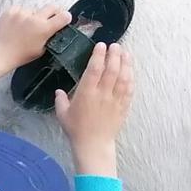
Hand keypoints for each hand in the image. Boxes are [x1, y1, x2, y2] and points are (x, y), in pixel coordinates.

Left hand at [0, 5, 71, 82]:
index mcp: (44, 29)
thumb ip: (50, 37)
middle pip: (51, 7)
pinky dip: (21, 15)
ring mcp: (22, 13)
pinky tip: (18, 25)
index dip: (66, 17)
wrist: (0, 52)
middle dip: (54, 12)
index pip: (63, 17)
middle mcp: (34, 18)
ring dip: (33, 17)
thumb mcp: (41, 49)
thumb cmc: (20, 55)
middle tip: (50, 18)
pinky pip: (21, 10)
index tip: (65, 18)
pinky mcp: (12, 11)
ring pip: (34, 10)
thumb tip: (54, 30)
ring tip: (25, 28)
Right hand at [55, 42, 132, 177]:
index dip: (98, 56)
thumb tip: (59, 91)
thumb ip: (60, 100)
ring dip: (125, 64)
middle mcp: (102, 94)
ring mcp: (115, 100)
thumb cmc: (76, 130)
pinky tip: (130, 71)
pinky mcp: (123, 107)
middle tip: (115, 46)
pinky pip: (129, 90)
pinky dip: (131, 78)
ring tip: (126, 53)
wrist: (93, 145)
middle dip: (114, 55)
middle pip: (111, 70)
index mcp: (86, 93)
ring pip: (123, 78)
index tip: (101, 46)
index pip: (94, 69)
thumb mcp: (62, 114)